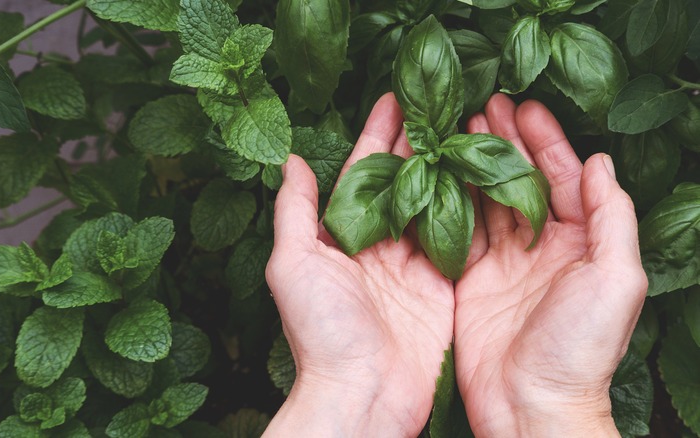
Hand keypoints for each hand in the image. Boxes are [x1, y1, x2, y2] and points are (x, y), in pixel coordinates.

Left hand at [263, 93, 454, 436]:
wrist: (362, 392)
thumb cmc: (320, 331)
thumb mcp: (293, 265)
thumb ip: (295, 211)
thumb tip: (291, 161)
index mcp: (343, 236)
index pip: (363, 173)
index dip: (377, 136)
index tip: (395, 100)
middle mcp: (379, 245)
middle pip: (403, 182)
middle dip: (419, 143)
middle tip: (441, 104)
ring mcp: (413, 266)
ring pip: (436, 205)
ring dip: (450, 168)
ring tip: (469, 129)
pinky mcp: (442, 287)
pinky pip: (461, 241)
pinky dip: (473, 210)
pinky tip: (486, 178)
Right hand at [454, 94, 647, 435]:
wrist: (531, 404)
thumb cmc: (580, 347)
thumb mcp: (616, 279)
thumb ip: (611, 219)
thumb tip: (598, 163)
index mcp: (581, 243)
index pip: (564, 178)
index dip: (546, 142)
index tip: (523, 108)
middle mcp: (542, 247)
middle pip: (522, 182)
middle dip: (506, 143)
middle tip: (483, 106)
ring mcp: (504, 264)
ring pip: (488, 200)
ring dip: (476, 164)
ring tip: (458, 129)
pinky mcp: (470, 280)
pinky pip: (459, 230)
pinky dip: (450, 200)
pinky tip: (438, 174)